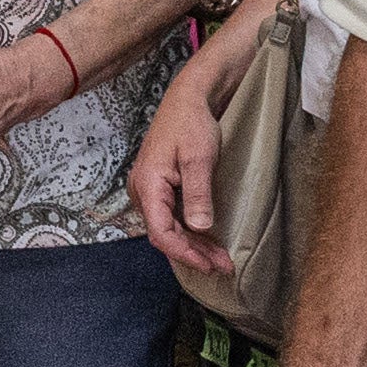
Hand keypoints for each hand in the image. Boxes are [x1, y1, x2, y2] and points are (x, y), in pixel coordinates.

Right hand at [129, 50, 229, 274]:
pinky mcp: (161, 187)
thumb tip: (199, 227)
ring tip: (219, 259)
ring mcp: (151, 190)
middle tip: (222, 266)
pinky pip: (172, 216)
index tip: (208, 264)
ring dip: (193, 244)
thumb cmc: (191, 123)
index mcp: (148, 184)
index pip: (161, 232)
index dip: (184, 253)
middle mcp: (143, 191)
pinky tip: (207, 239)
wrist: (188, 99)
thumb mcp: (198, 157)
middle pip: (165, 234)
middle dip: (192, 253)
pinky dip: (190, 231)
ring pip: (169, 227)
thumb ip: (198, 193)